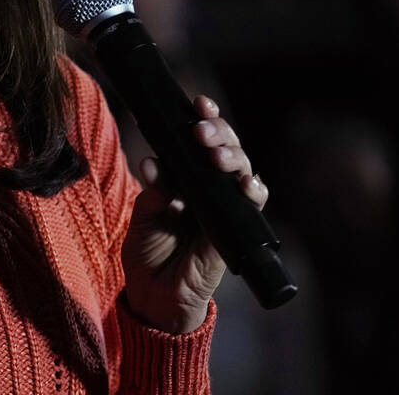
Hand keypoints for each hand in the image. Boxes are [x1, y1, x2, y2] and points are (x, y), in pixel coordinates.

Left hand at [121, 95, 267, 333]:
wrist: (153, 295)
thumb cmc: (148, 250)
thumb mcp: (144, 215)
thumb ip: (154, 190)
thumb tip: (154, 163)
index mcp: (187, 175)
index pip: (202, 139)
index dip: (206, 118)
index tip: (197, 103)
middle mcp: (210, 186)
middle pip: (227, 148)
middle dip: (218, 132)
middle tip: (200, 131)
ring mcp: (226, 206)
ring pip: (243, 170)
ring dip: (233, 157)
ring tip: (214, 154)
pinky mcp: (236, 229)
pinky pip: (253, 205)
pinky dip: (254, 191)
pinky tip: (247, 184)